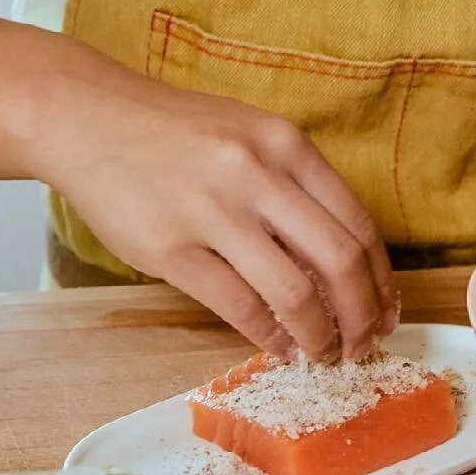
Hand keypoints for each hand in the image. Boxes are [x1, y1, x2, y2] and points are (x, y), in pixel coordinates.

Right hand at [35, 62, 398, 361]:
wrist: (88, 119)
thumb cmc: (174, 132)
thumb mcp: (248, 135)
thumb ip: (294, 185)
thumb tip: (341, 261)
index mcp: (286, 144)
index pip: (357, 223)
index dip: (380, 278)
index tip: (387, 310)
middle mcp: (257, 174)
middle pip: (339, 261)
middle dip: (362, 316)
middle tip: (364, 346)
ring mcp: (213, 212)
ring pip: (294, 293)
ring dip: (319, 336)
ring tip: (323, 355)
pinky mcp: (171, 249)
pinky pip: (239, 306)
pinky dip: (269, 336)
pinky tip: (279, 346)